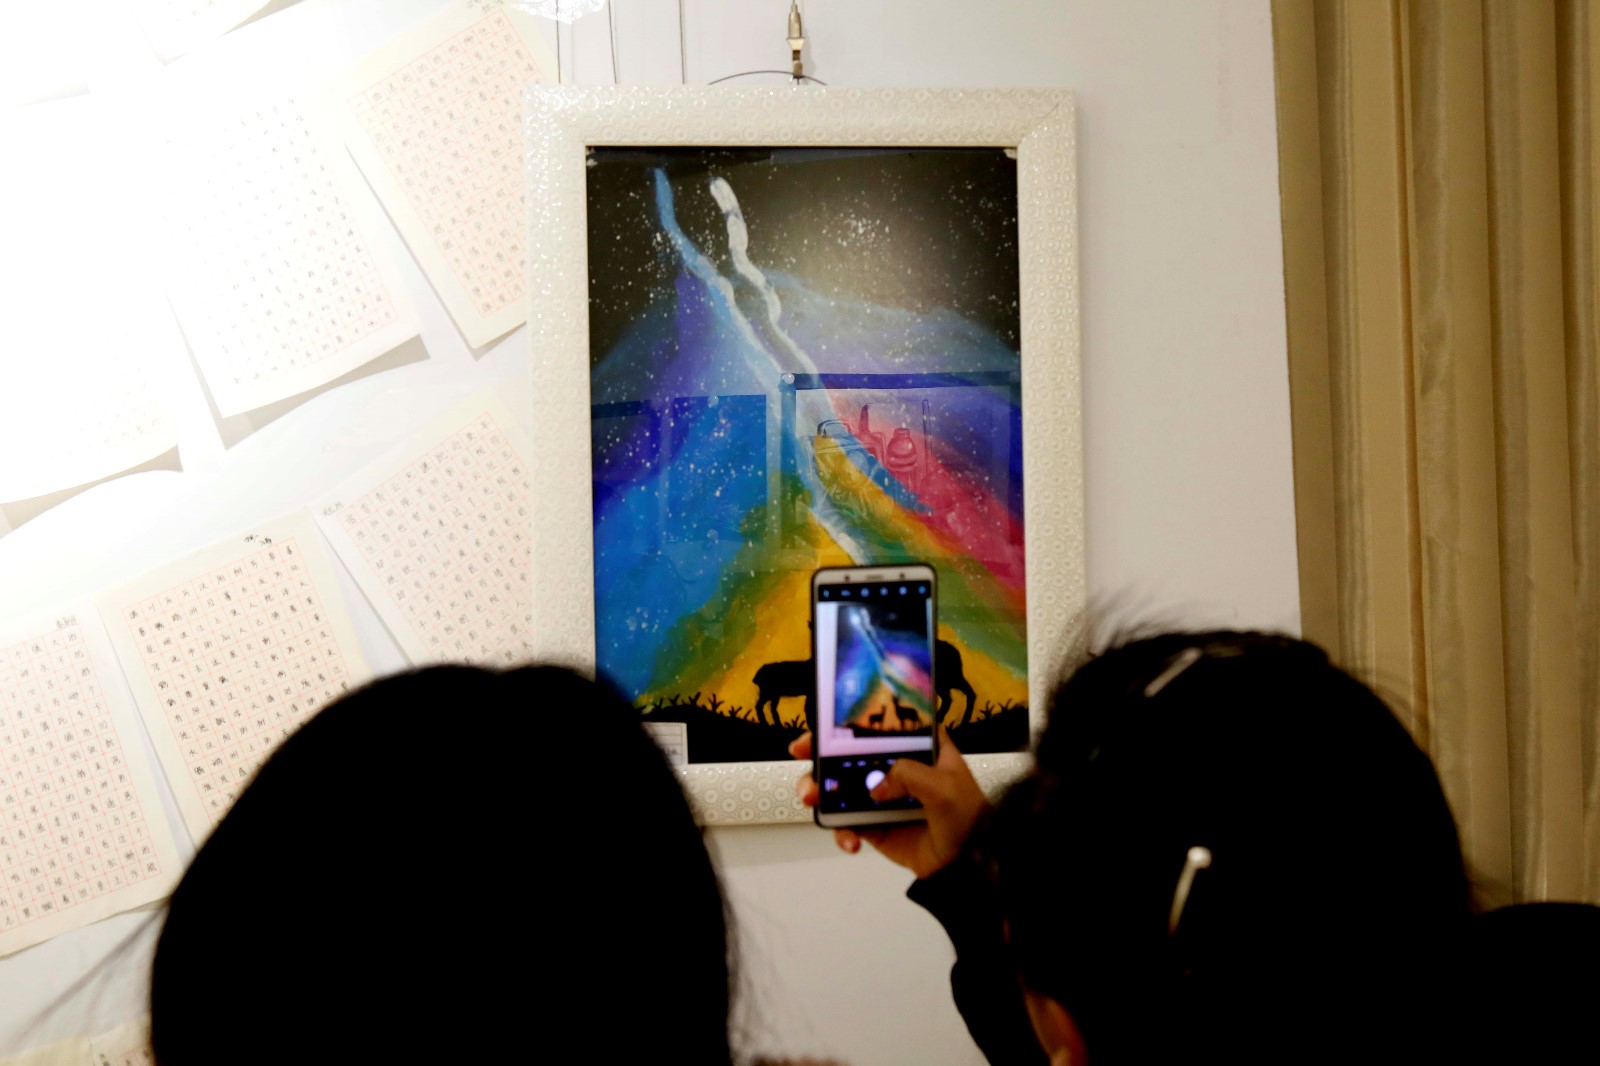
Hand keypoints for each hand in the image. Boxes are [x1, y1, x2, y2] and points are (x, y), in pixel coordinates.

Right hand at [789, 726, 988, 878]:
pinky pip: (847, 822)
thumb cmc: (966, 816)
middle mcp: (895, 766)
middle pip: (849, 751)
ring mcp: (882, 796)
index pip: (880, 722)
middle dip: (821, 752)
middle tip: (802, 755)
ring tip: (812, 798)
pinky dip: (841, 831)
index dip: (850, 717)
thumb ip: (908, 775)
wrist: (969, 865)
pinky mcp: (874, 825)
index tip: (823, 723)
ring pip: (840, 786)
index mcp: (917, 747)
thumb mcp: (944, 786)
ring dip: (820, 790)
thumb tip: (874, 788)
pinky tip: (850, 842)